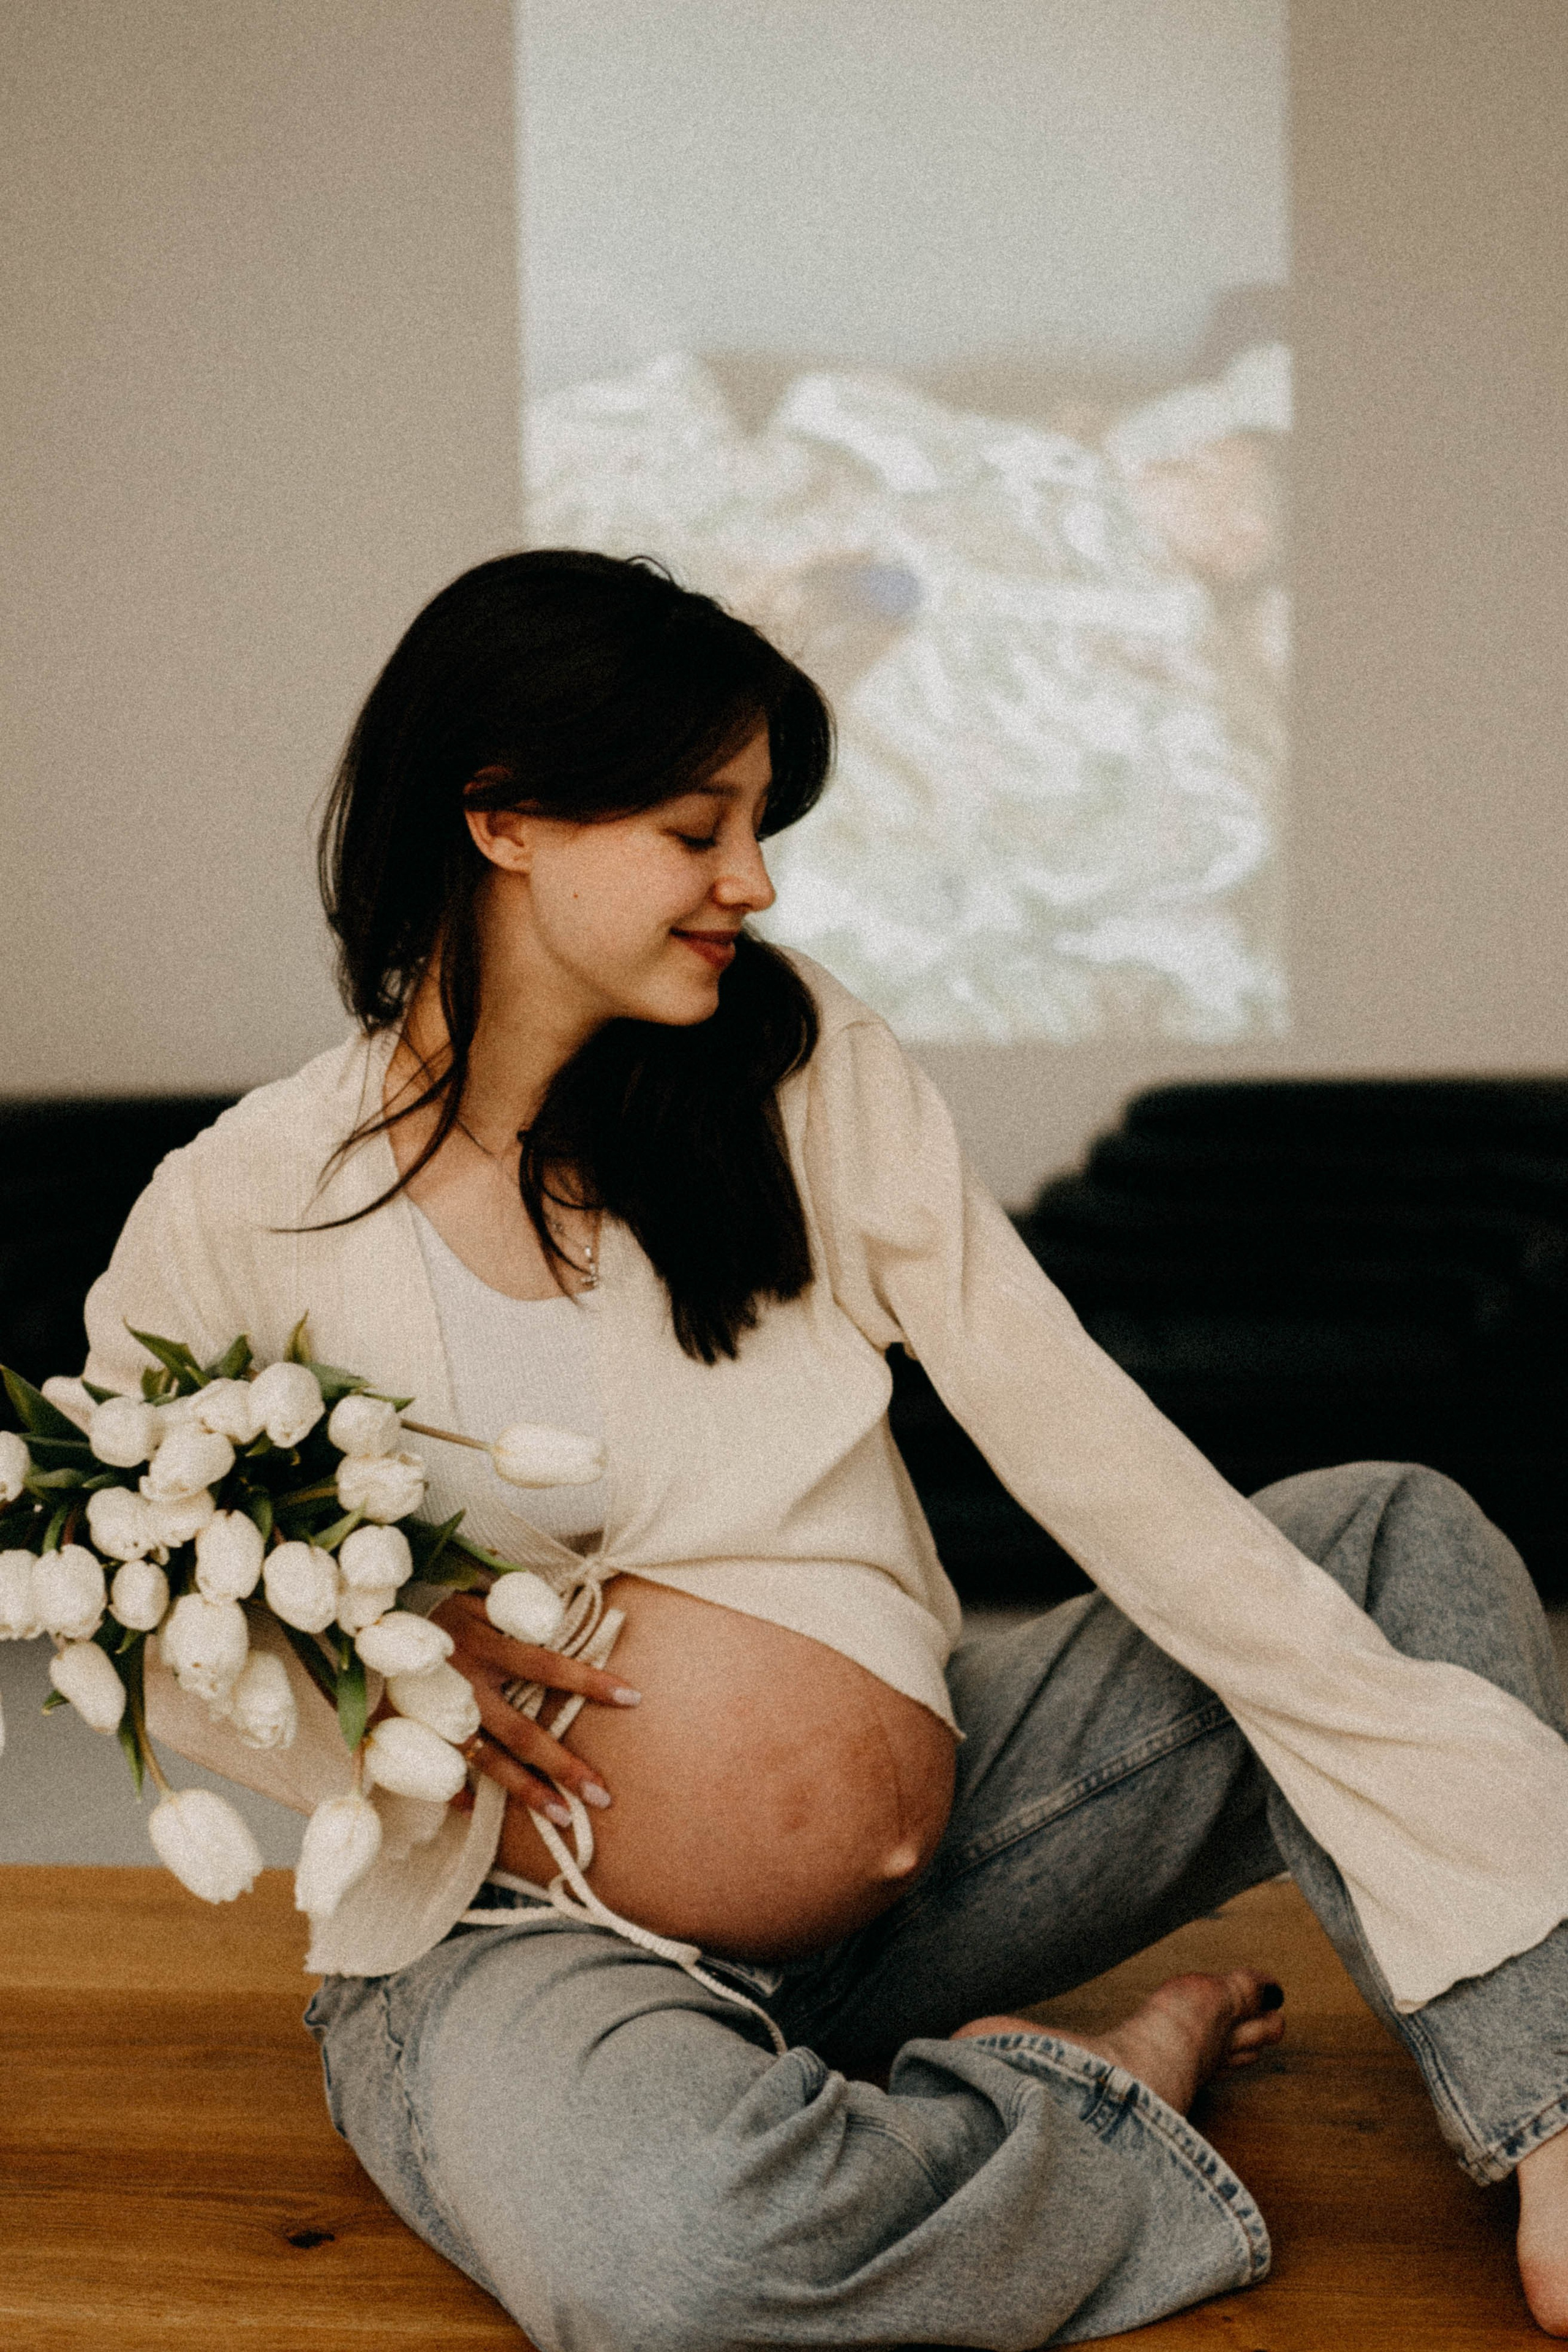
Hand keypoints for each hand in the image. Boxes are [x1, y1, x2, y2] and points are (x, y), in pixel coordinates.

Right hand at [430, 1590, 640, 1825]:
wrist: (363, 1619)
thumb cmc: (430, 1601)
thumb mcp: (474, 1594)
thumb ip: (513, 1609)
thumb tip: (558, 1614)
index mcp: (485, 1646)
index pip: (548, 1667)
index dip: (589, 1681)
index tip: (631, 1696)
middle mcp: (466, 1687)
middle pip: (523, 1733)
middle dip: (564, 1765)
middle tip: (601, 1794)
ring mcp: (437, 1716)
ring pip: (489, 1762)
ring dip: (526, 1791)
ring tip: (561, 1818)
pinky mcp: (409, 1733)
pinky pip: (438, 1771)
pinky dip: (457, 1792)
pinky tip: (479, 1810)